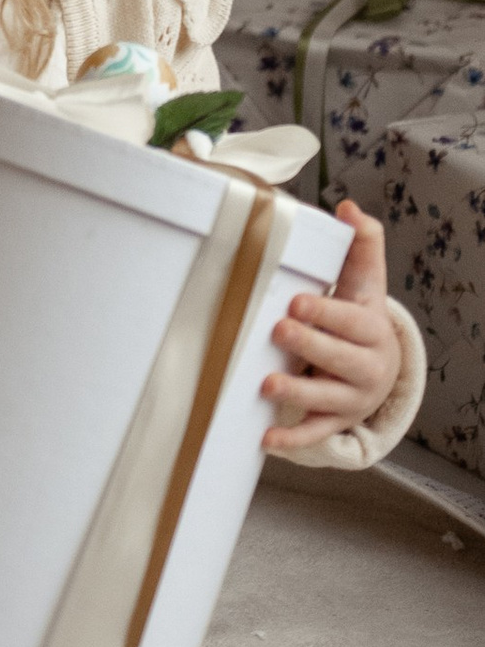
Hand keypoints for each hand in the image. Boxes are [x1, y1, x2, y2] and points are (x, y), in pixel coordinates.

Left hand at [263, 202, 402, 454]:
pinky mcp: (335, 422)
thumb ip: (360, 242)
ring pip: (326, 399)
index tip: (296, 301)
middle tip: (279, 330)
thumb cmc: (358, 315)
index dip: (326, 312)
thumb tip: (348, 206)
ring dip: (297, 393)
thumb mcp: (364, 280)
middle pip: (339, 359)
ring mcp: (351, 399)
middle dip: (310, 346)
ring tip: (267, 385)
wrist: (379, 368)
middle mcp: (367, 368)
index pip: (351, 320)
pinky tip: (266, 439)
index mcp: (372, 329)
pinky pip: (315, 435)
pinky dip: (293, 440)